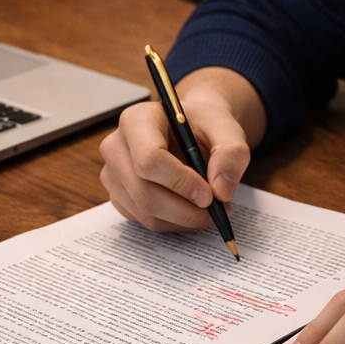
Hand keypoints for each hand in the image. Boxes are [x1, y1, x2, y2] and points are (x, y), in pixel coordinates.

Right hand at [99, 66, 265, 230]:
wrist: (192, 131)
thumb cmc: (204, 126)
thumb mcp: (227, 130)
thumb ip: (231, 154)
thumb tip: (221, 190)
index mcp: (137, 120)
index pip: (150, 159)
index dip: (180, 183)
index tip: (209, 195)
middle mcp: (116, 146)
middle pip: (144, 192)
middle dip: (185, 210)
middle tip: (216, 212)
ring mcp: (113, 173)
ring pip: (145, 211)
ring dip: (182, 220)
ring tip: (210, 211)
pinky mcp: (119, 195)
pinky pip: (144, 220)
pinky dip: (173, 223)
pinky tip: (191, 210)